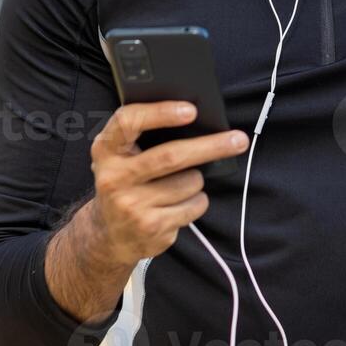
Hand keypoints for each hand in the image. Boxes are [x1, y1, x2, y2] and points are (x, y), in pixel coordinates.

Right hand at [85, 101, 249, 266]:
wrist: (109, 235)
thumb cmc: (126, 182)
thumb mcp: (122, 156)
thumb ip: (144, 135)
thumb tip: (197, 118)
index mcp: (106, 150)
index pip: (128, 122)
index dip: (160, 113)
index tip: (192, 110)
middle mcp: (114, 178)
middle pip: (172, 156)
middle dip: (210, 146)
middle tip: (239, 139)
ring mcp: (132, 206)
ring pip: (190, 182)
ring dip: (197, 179)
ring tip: (181, 182)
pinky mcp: (151, 227)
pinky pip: (195, 205)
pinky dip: (197, 200)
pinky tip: (179, 204)